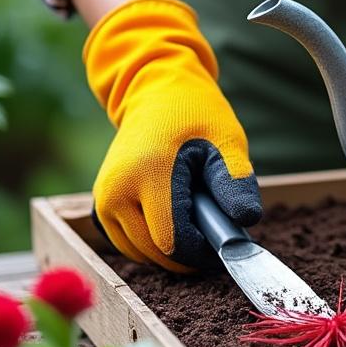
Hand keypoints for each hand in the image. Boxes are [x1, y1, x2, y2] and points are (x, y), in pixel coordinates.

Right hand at [84, 0, 260, 271]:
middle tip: (219, 235)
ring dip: (172, 252)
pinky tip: (178, 225)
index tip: (230, 246)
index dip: (204, 252)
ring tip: (200, 223)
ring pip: (140, 253)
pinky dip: (153, 246)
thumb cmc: (196, 114)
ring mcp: (103, 200)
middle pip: (155, 252)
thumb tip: (246, 221)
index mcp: (148, 173)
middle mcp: (116, 191)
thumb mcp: (226, 140)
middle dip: (191, 254)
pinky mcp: (99, 206)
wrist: (156, 93)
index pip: (173, 240)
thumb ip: (234, 181)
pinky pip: (128, 245)